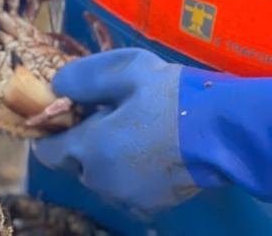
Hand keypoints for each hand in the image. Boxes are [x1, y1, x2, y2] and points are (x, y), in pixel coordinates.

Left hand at [31, 49, 192, 212]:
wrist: (223, 133)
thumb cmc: (172, 96)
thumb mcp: (128, 70)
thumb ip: (84, 78)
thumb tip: (57, 86)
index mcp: (90, 149)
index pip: (48, 151)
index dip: (54, 130)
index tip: (72, 112)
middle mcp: (102, 180)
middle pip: (77, 163)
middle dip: (85, 141)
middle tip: (113, 112)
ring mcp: (128, 196)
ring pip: (103, 174)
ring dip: (109, 155)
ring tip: (139, 126)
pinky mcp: (152, 202)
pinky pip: (128, 183)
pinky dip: (133, 167)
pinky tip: (156, 145)